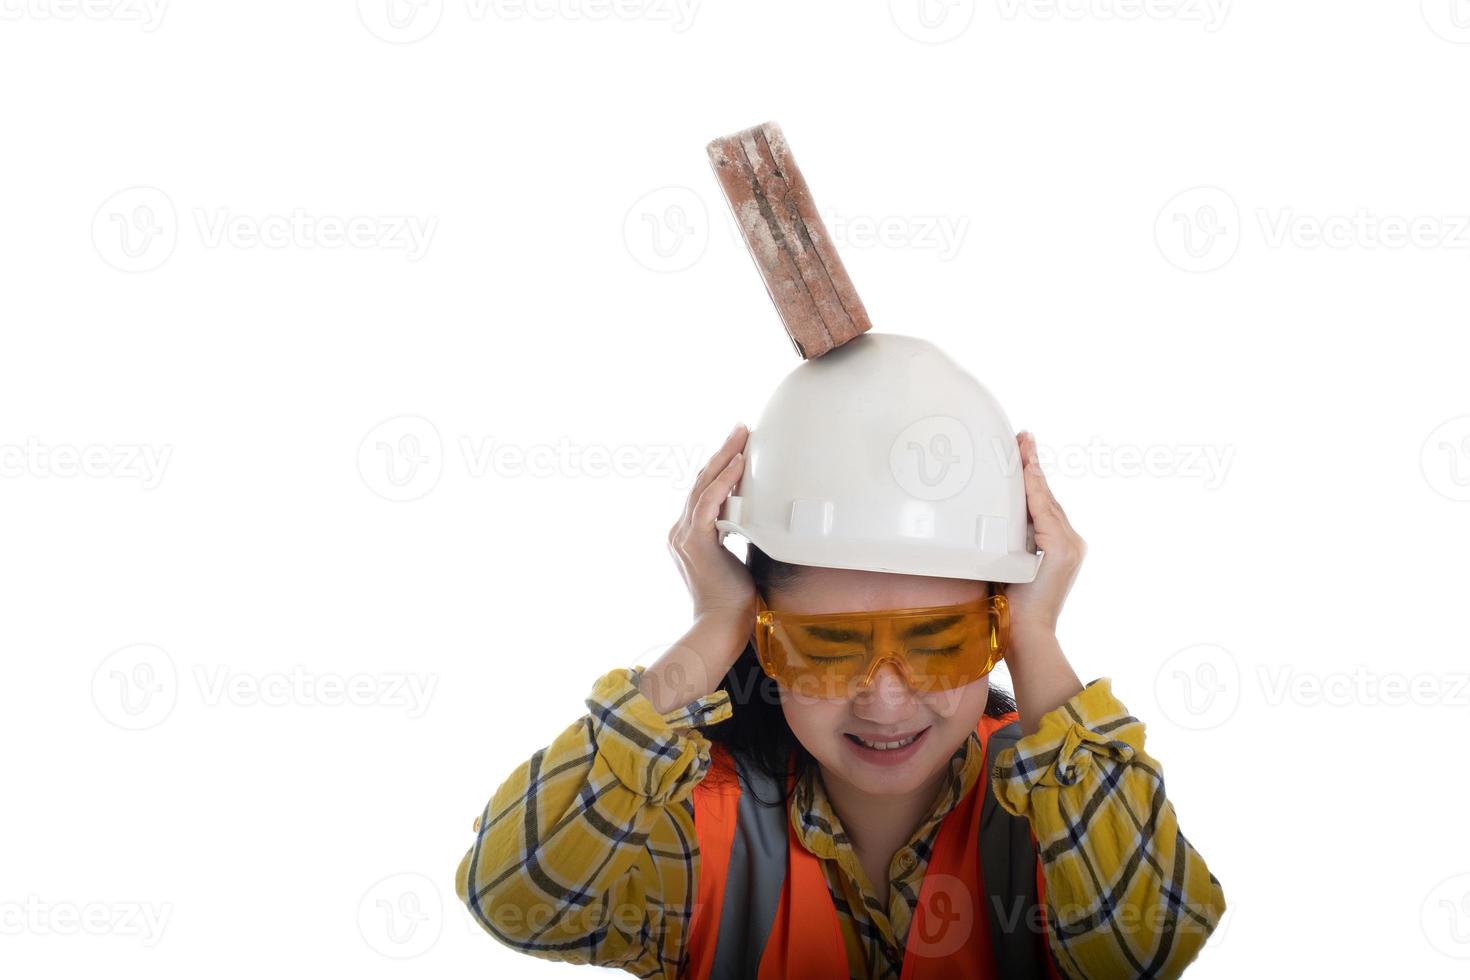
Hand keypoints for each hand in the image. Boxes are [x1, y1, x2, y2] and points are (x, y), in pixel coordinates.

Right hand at [668, 423, 756, 643]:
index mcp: (687, 534)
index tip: (738, 446)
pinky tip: (739, 465)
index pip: (702, 491)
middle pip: (700, 481)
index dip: (719, 466)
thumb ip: (738, 533)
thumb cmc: (734, 598)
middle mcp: (680, 530)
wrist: (720, 624)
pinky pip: (708, 504)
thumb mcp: (736, 556)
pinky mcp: (695, 542)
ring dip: (724, 458)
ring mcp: (684, 535)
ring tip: (742, 437)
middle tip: (741, 429)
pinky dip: (723, 482)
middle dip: (722, 452)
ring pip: (703, 486)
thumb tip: (759, 516)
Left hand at [1003, 431, 1085, 640]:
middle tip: (1022, 437)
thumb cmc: (1010, 605)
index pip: (1044, 504)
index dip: (1033, 477)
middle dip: (1032, 466)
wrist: (1026, 633)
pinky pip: (1044, 514)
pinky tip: (1024, 473)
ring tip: (1022, 446)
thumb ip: (1007, 541)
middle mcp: (1072, 542)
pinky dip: (1033, 493)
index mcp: (1061, 545)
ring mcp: (1071, 545)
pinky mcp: (1064, 550)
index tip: (1023, 450)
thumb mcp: (1007, 563)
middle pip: (1047, 497)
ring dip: (1031, 472)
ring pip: (1046, 501)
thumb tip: (983, 520)